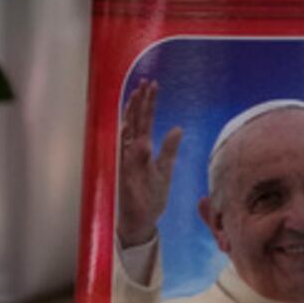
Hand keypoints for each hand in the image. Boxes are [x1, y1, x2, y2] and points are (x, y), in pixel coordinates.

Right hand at [115, 80, 180, 249]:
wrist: (142, 219)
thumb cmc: (151, 195)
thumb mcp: (165, 169)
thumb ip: (169, 149)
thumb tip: (177, 128)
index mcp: (142, 150)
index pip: (145, 122)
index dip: (148, 104)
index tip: (152, 85)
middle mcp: (131, 153)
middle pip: (134, 123)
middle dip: (139, 103)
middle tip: (145, 83)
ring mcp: (127, 164)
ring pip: (127, 135)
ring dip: (132, 117)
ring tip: (137, 98)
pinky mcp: (127, 179)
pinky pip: (128, 162)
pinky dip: (131, 150)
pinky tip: (139, 138)